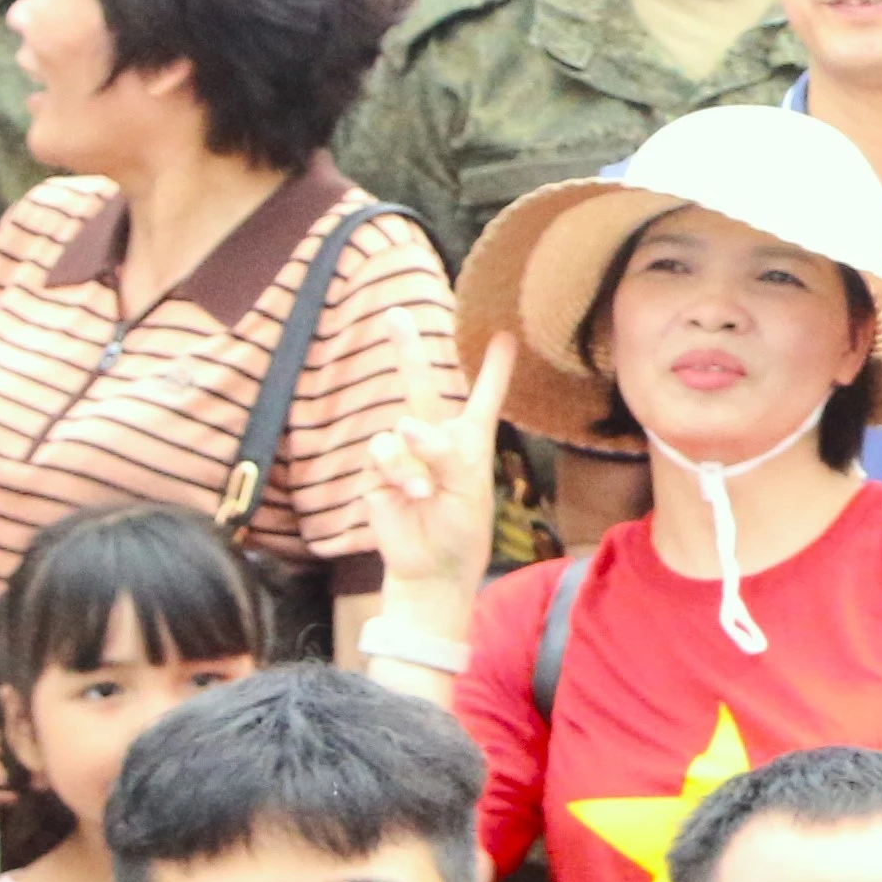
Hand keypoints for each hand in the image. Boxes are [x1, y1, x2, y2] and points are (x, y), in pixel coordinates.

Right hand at [362, 333, 513, 615]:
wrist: (433, 567)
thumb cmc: (461, 529)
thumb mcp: (469, 489)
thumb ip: (445, 454)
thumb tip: (407, 426)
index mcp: (469, 440)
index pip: (482, 397)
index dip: (493, 368)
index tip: (504, 335)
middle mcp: (434, 439)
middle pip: (420, 385)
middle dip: (407, 349)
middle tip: (395, 313)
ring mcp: (402, 454)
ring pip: (399, 428)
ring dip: (414, 455)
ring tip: (427, 488)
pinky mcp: (377, 474)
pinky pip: (381, 457)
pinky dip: (399, 474)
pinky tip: (413, 495)